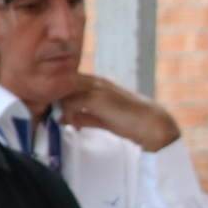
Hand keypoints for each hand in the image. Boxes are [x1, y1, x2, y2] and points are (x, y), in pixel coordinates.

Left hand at [58, 73, 181, 151]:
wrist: (151, 124)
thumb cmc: (130, 121)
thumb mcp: (103, 117)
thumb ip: (84, 116)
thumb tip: (65, 119)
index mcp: (99, 83)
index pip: (70, 82)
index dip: (59, 95)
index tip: (55, 109)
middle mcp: (97, 81)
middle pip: (64, 84)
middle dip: (55, 100)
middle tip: (56, 116)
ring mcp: (97, 88)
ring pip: (66, 92)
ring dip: (62, 109)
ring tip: (68, 123)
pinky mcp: (97, 98)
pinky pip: (72, 103)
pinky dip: (69, 115)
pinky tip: (76, 126)